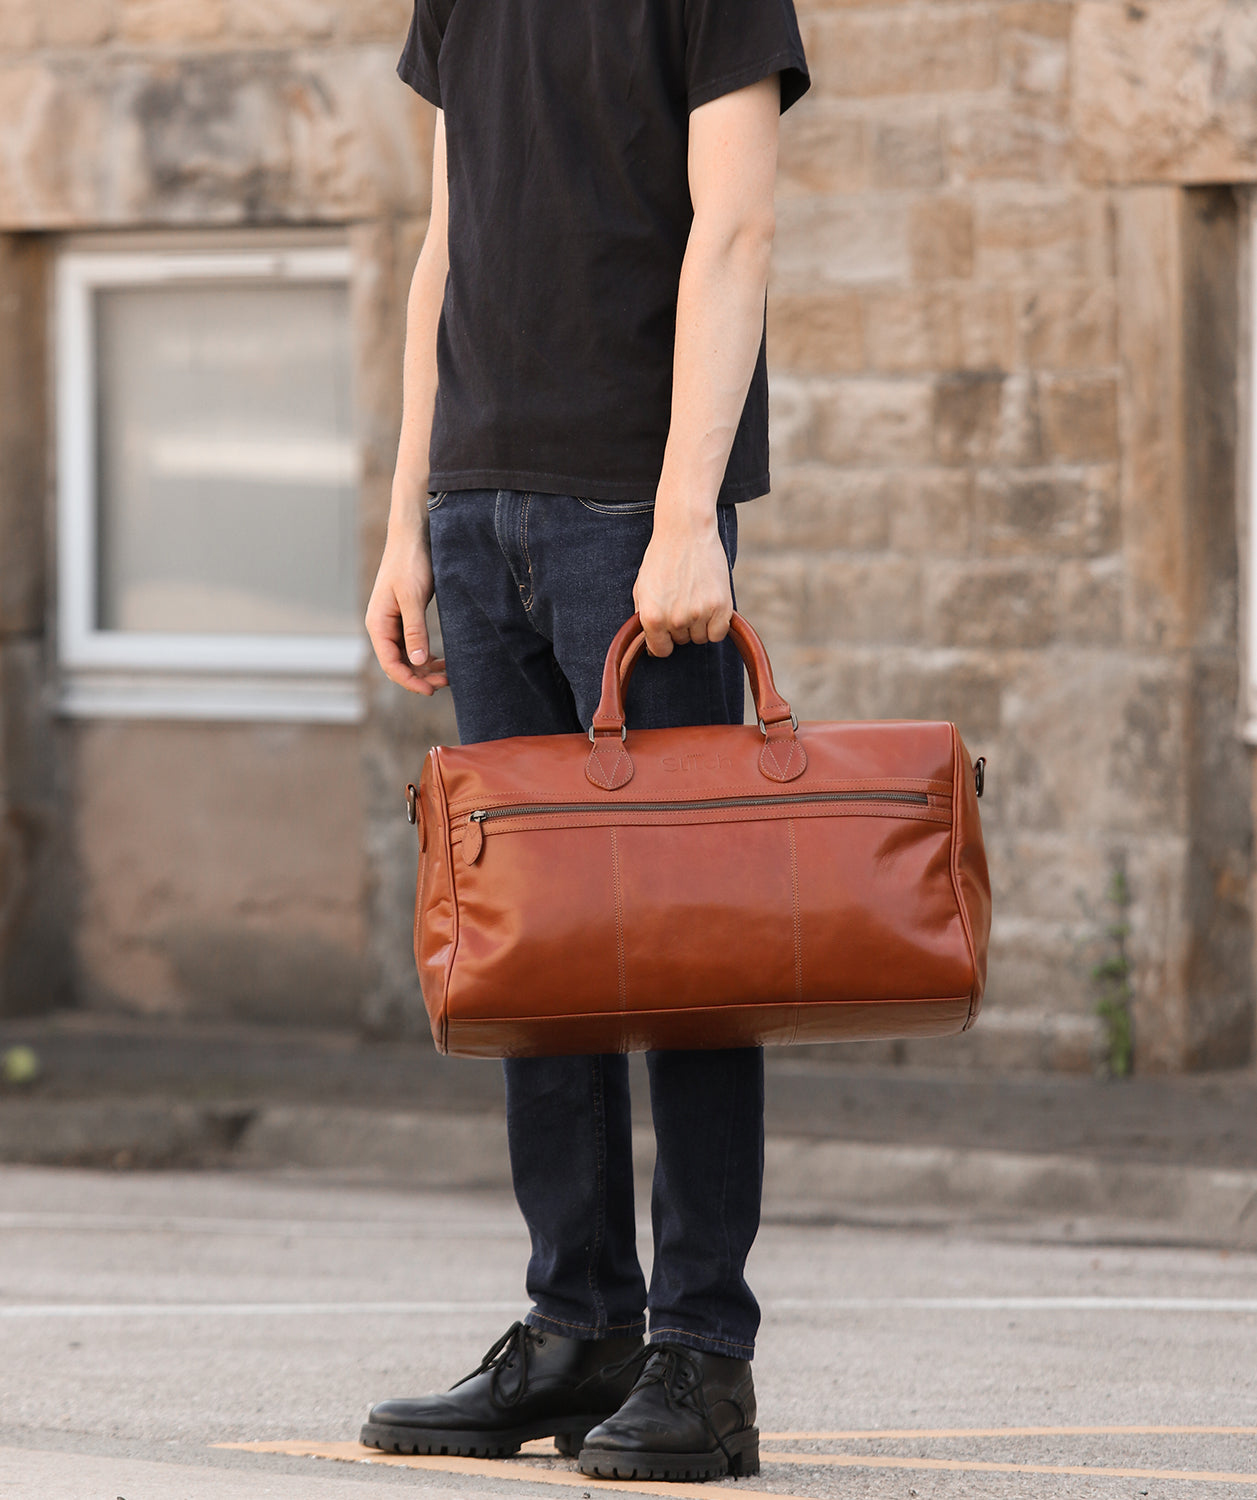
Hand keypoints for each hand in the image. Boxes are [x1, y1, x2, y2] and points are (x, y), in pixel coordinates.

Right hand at [364, 519, 448, 695]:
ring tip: (446, 674)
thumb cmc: (410, 562)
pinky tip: (441, 660)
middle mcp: (383, 627)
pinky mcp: (406, 617)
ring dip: (424, 669)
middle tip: (445, 683)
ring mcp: (394, 623)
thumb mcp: (413, 597)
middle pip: (398, 664)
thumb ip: (415, 629)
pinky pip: (413, 645)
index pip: (390, 664)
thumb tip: (418, 661)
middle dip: (419, 678)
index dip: (409, 681)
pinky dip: (426, 655)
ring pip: (407, 657)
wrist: (413, 536)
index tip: (431, 690)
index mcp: (377, 624)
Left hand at [632, 509, 732, 657]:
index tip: (667, 631)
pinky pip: (719, 633)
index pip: (660, 650)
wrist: (685, 531)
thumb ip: (643, 617)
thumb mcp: (641, 588)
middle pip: (682, 641)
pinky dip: (716, 625)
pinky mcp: (721, 606)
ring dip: (699, 624)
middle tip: (682, 600)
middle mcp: (675, 619)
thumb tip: (649, 642)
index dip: (663, 641)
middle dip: (680, 627)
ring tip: (695, 597)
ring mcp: (699, 613)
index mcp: (652, 617)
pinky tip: (710, 606)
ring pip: (701, 638)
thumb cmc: (661, 557)